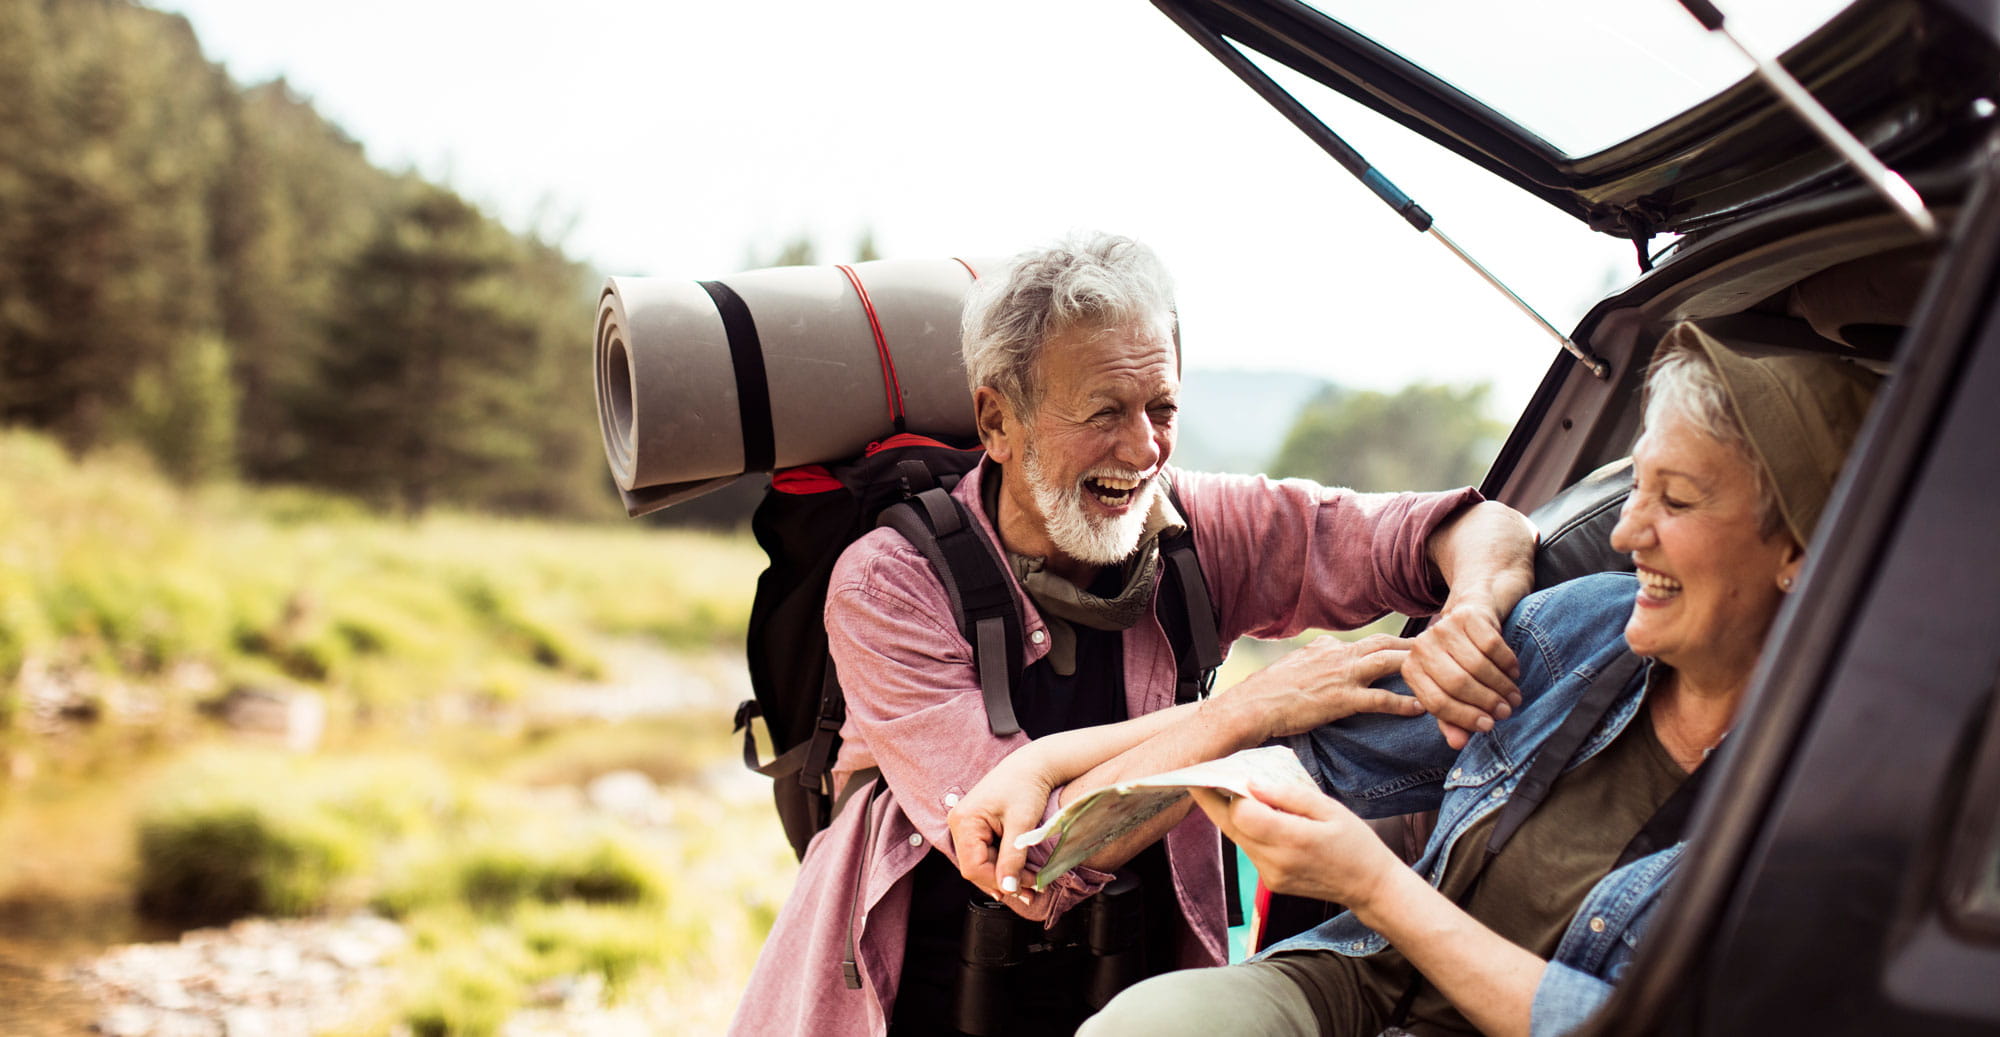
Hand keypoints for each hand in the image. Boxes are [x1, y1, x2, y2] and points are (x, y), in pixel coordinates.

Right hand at [947, 744, 1054, 911]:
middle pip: (976, 867)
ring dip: (1004, 876)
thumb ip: (1012, 858)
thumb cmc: (1026, 786)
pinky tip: (1020, 874)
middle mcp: (959, 824)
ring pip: (981, 863)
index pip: (973, 867)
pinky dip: (1003, 865)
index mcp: (964, 821)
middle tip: (1031, 893)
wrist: (1032, 765)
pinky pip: (986, 853)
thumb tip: (1008, 888)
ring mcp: (966, 826)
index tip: (1024, 888)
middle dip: (1003, 881)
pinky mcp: (977, 827)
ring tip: (1029, 887)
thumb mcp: (1021, 824)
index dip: (998, 881)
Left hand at [1190, 777, 1401, 910]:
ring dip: (1234, 814)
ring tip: (1239, 791)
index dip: (1230, 791)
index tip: (1226, 771)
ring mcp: (1270, 875)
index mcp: (1293, 840)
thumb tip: (1251, 783)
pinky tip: (1261, 817)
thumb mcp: (1329, 809)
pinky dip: (1249, 830)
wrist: (1369, 885)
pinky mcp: (1270, 882)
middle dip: (1214, 800)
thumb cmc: (1354, 842)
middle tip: (1204, 776)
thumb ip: (1288, 795)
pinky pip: (1249, 850)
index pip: (1242, 813)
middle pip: (1229, 826)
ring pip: (1237, 838)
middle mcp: (1276, 862)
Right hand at [1221, 633, 1424, 739]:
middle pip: (1387, 644)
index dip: (1396, 645)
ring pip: (1390, 663)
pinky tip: (1423, 709)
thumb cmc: (1267, 691)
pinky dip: (1405, 703)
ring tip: (1444, 673)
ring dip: (1418, 667)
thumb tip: (1324, 650)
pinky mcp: (1342, 699)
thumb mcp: (1295, 665)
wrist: (1251, 705)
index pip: (1370, 641)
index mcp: (1328, 647)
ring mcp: (1342, 676)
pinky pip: (1382, 699)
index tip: (1418, 647)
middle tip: (1445, 648)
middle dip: (1418, 646)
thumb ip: (1316, 657)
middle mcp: (1339, 655)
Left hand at [1404, 600, 1521, 749]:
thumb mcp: (1449, 691)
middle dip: (1486, 702)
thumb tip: (1458, 744)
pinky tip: (1513, 672)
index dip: (1465, 718)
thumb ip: (1451, 719)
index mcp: (1411, 670)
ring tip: (1513, 697)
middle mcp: (1421, 647)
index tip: (1488, 726)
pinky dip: (1507, 663)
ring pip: (1477, 666)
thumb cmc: (1457, 661)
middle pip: (1457, 684)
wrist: (1468, 614)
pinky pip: (1493, 646)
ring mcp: (1442, 629)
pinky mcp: (1465, 616)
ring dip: (1501, 686)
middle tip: (1506, 712)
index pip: (1436, 702)